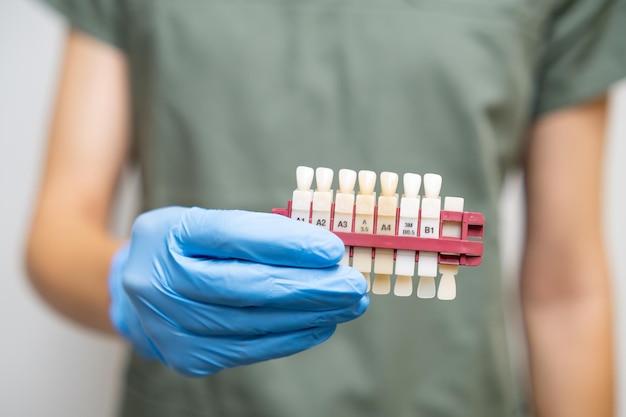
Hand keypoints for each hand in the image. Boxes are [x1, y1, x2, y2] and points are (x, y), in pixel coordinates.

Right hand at [108, 207, 367, 375]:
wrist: (137, 292)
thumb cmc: (185, 249)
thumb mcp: (208, 223)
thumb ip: (258, 233)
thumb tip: (323, 252)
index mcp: (167, 233)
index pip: (233, 236)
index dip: (287, 244)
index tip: (332, 249)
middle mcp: (158, 281)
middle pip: (245, 285)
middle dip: (309, 286)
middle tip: (353, 284)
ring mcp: (169, 324)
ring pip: (251, 322)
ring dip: (308, 315)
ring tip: (346, 305)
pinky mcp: (186, 357)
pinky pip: (247, 349)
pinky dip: (289, 338)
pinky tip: (321, 325)